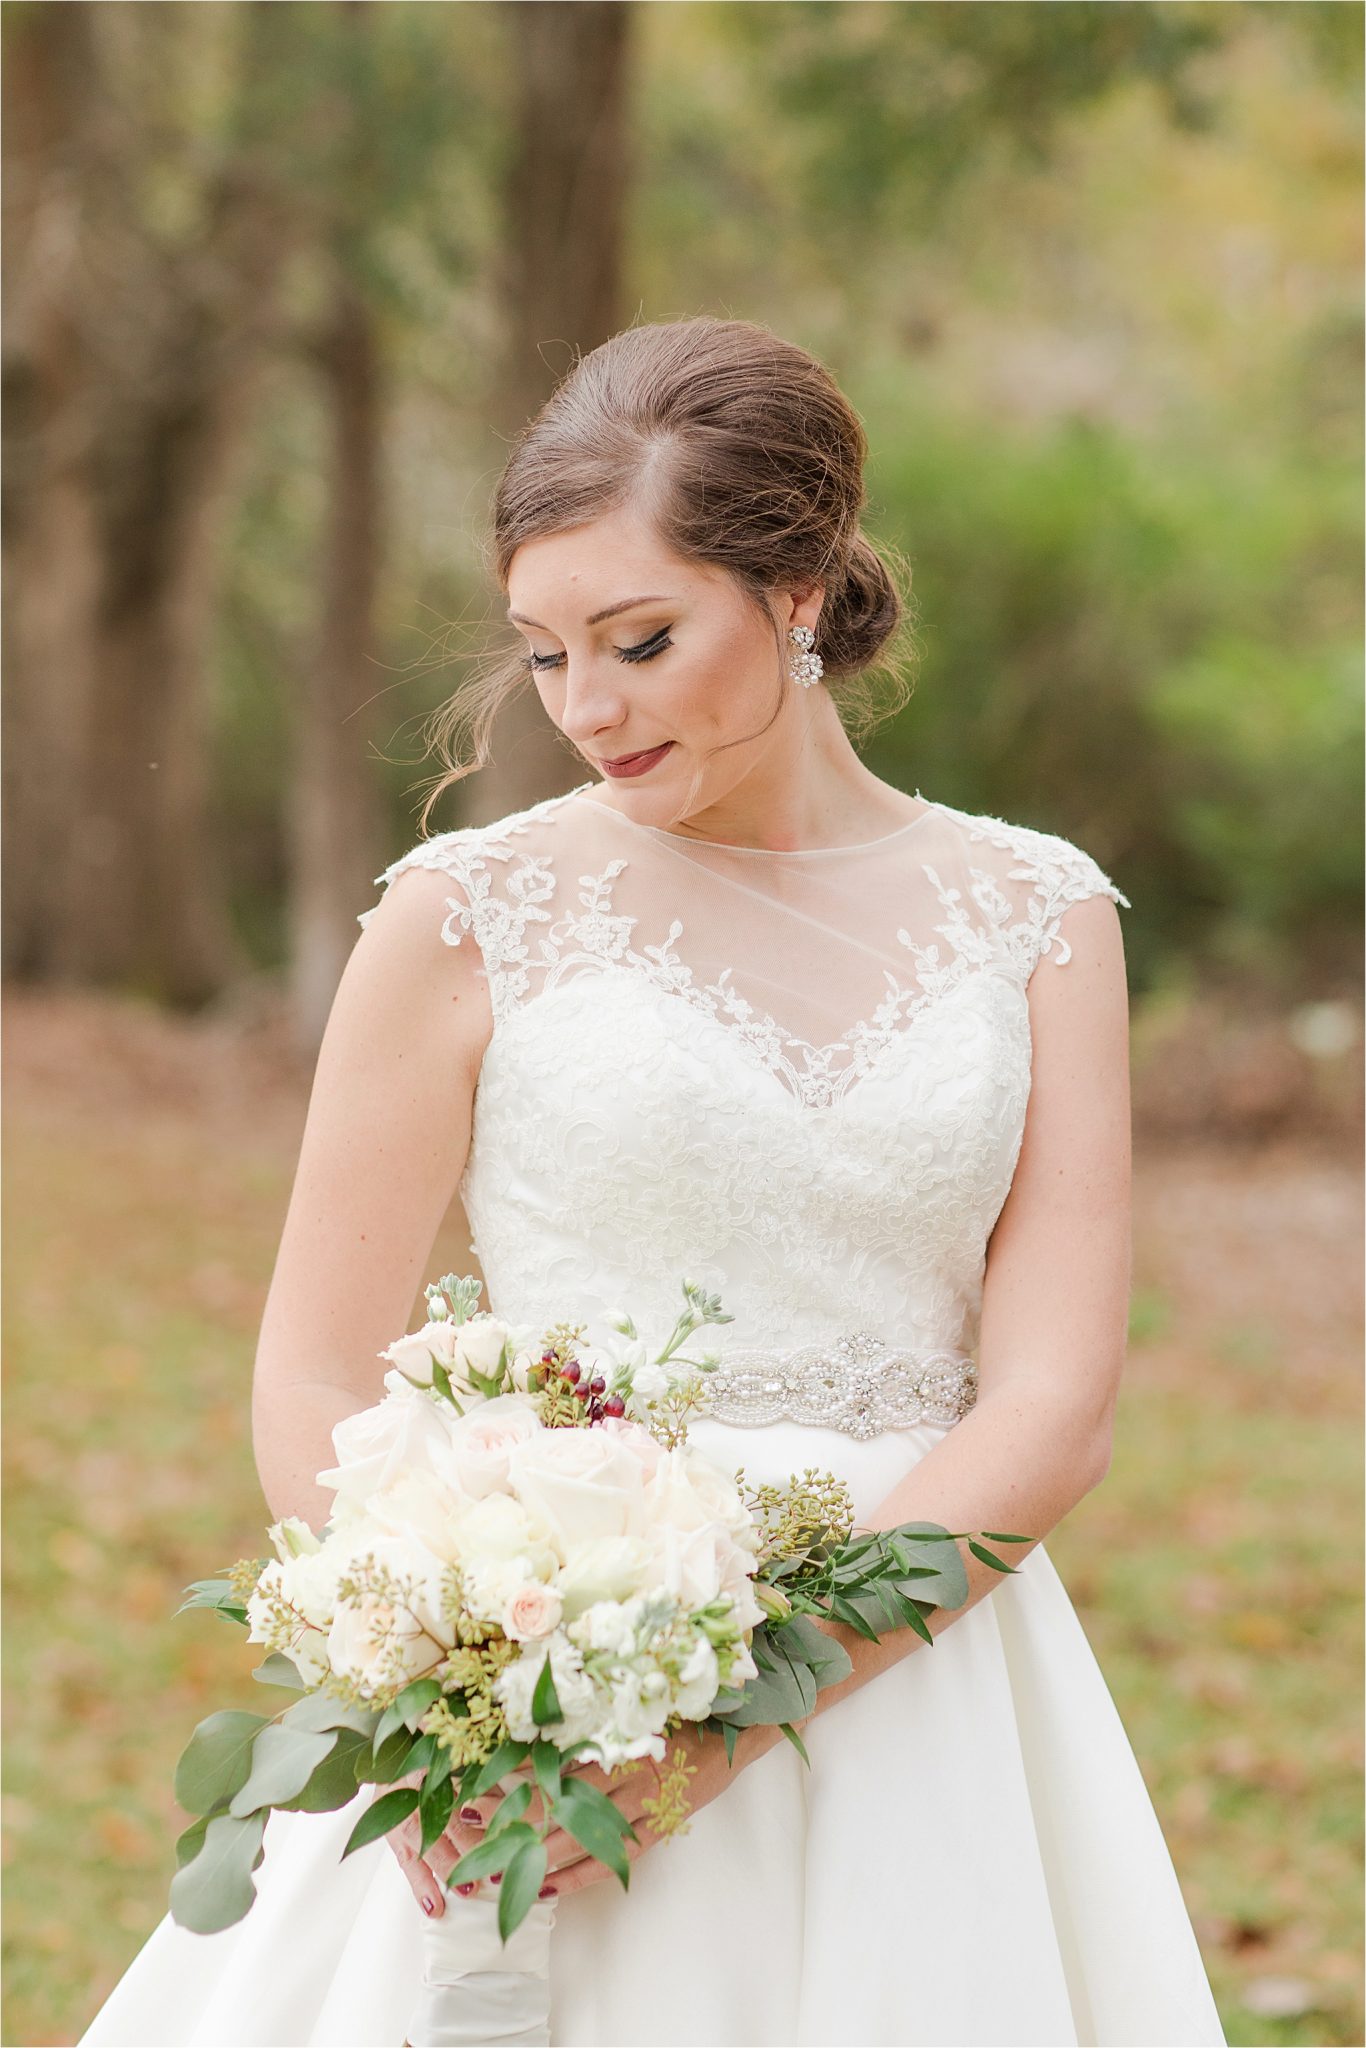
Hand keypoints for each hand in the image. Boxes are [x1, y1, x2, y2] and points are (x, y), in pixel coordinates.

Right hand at [384, 1758, 589, 1918]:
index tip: (500, 1818)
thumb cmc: (430, 1748)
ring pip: (421, 1844)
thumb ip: (481, 1749)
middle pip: (440, 1815)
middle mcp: (411, 1785)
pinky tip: (435, 1907)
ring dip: (445, 1868)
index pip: (454, 1781)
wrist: (389, 1753)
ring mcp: (398, 1813)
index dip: (475, 1801)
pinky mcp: (392, 1834)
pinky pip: (405, 1862)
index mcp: (429, 1758)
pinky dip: (420, 1886)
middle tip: (491, 1861)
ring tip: (468, 1890)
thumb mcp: (453, 1742)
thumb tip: (524, 1758)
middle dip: (464, 1842)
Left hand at [386, 1721, 786, 1915]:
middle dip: (507, 1821)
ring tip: (490, 1870)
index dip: (508, 1776)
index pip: (549, 1761)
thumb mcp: (631, 1700)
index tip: (469, 1784)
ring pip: (576, 1836)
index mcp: (613, 1735)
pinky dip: (577, 1877)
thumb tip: (532, 1715)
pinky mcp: (655, 1830)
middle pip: (554, 1803)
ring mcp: (640, 1807)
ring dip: (530, 1854)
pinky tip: (547, 1888)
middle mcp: (622, 1773)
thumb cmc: (680, 1707)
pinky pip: (610, 1860)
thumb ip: (589, 1711)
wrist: (739, 1731)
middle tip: (465, 1834)